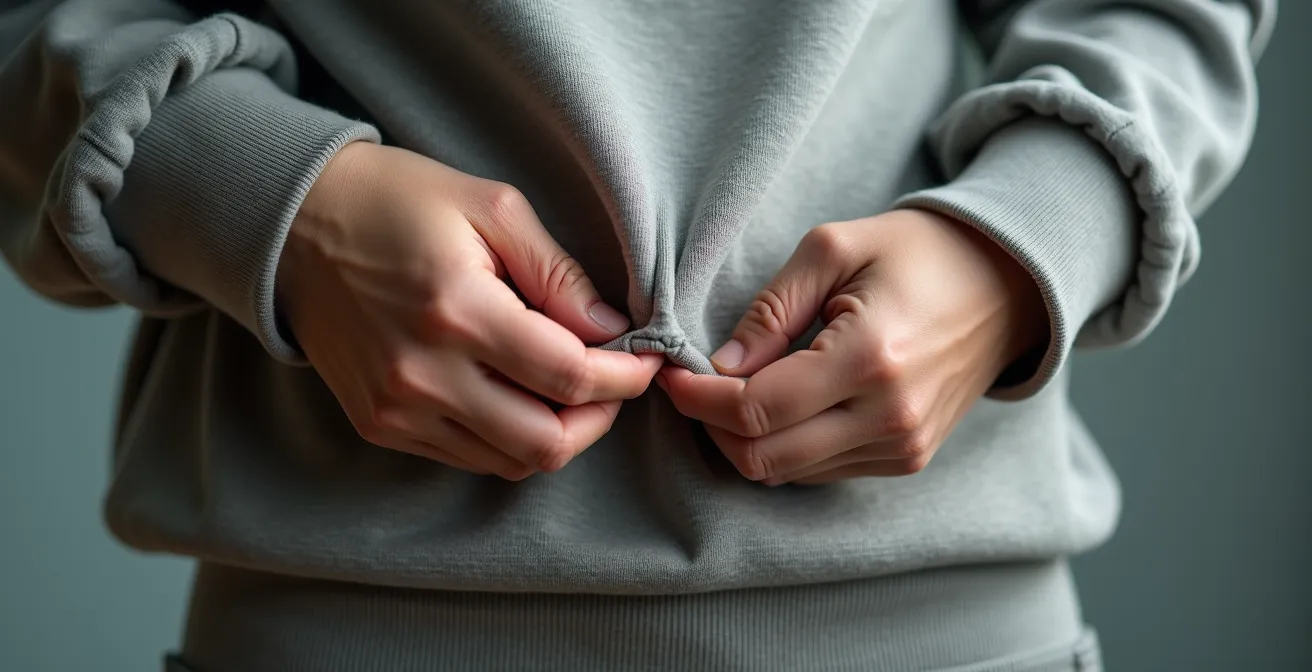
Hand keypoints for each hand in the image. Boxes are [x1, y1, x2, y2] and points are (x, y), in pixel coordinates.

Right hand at [277, 142, 660, 479]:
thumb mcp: (492, 207)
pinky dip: (509, 437)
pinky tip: (518, 394)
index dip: (625, 377)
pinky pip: (468, 457)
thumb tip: (611, 330)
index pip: (570, 376)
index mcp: (458, 310)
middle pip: (546, 442)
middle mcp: (424, 374)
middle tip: (613, 381)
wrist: (294, 227)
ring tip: (569, 387)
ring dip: (557, 432)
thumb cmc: (399, 201)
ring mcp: (397, 409)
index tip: (646, 360)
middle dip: (599, 418)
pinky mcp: (380, 425)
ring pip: (511, 461)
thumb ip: (558, 274)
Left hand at [657, 209, 1047, 484]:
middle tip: (692, 383)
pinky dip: (783, 446)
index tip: (669, 373)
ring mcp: (902, 447)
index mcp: (871, 358)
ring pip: (785, 472)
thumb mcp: (834, 248)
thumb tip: (721, 365)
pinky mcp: (907, 459)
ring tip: (734, 387)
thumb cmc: (917, 254)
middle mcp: (889, 417)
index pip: (756, 408)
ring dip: (744, 438)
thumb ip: (770, 309)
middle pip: (762, 457)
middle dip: (711, 425)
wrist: (1006, 287)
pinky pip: (819, 471)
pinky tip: (779, 403)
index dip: (698, 399)